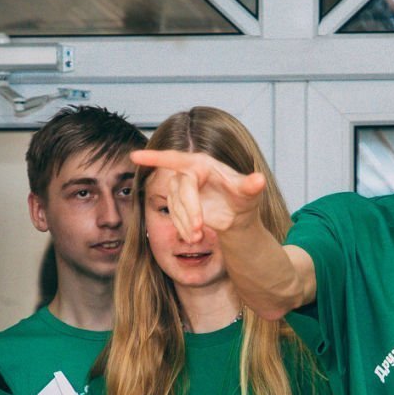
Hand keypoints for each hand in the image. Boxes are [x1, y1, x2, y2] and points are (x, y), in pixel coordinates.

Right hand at [131, 149, 266, 241]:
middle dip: (187, 210)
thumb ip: (251, 186)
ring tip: (199, 238)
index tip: (134, 156)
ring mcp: (181, 188)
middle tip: (198, 230)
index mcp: (202, 164)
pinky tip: (194, 237)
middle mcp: (189, 172)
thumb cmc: (243, 199)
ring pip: (174, 205)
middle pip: (179, 189)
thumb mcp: (249, 193)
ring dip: (184, 222)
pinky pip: (173, 215)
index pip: (176, 159)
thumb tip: (259, 180)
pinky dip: (182, 227)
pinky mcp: (178, 203)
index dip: (154, 157)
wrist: (238, 215)